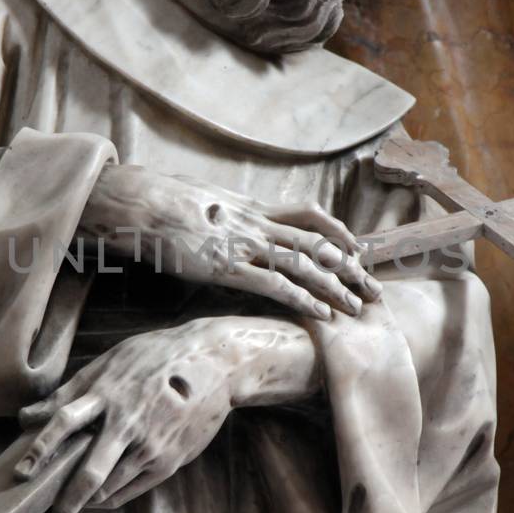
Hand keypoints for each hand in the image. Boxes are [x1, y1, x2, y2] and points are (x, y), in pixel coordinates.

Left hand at [15, 318, 299, 512]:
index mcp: (108, 393)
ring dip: (83, 506)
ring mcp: (150, 446)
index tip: (21, 473)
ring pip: (109, 488)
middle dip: (62, 507)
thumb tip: (27, 416)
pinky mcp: (168, 462)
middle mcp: (127, 423)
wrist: (216, 364)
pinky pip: (131, 490)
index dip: (40, 448)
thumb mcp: (111, 362)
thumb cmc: (156, 358)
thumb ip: (70, 391)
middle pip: (88, 474)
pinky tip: (95, 501)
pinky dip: (108, 499)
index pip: (64, 422)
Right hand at [78, 162, 379, 321]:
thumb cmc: (162, 202)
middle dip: (350, 268)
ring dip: (334, 288)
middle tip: (372, 288)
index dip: (336, 231)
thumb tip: (221, 217)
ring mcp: (244, 245)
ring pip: (304, 265)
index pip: (307, 215)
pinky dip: (303, 300)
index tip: (356, 248)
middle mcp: (256, 224)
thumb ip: (221, 211)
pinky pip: (275, 285)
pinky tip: (321, 314)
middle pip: (317, 243)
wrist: (141, 202)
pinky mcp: (228, 267)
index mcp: (251, 207)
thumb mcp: (200, 199)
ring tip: (356, 309)